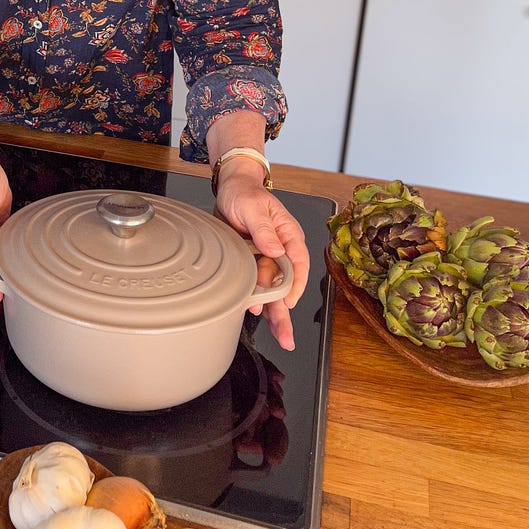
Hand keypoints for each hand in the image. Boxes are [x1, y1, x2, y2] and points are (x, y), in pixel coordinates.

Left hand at [213, 160, 309, 350]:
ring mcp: (265, 258)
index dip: (295, 285)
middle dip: (286, 312)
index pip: (298, 263)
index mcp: (288, 235)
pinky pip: (254, 285)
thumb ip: (263, 228)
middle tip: (287, 338)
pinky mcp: (251, 263)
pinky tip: (252, 312)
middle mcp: (280, 250)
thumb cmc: (245, 194)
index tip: (288, 302)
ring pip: (272, 290)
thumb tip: (276, 250)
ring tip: (278, 335)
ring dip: (272, 312)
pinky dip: (253, 299)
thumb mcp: (253, 207)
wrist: (229, 190)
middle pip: (287, 285)